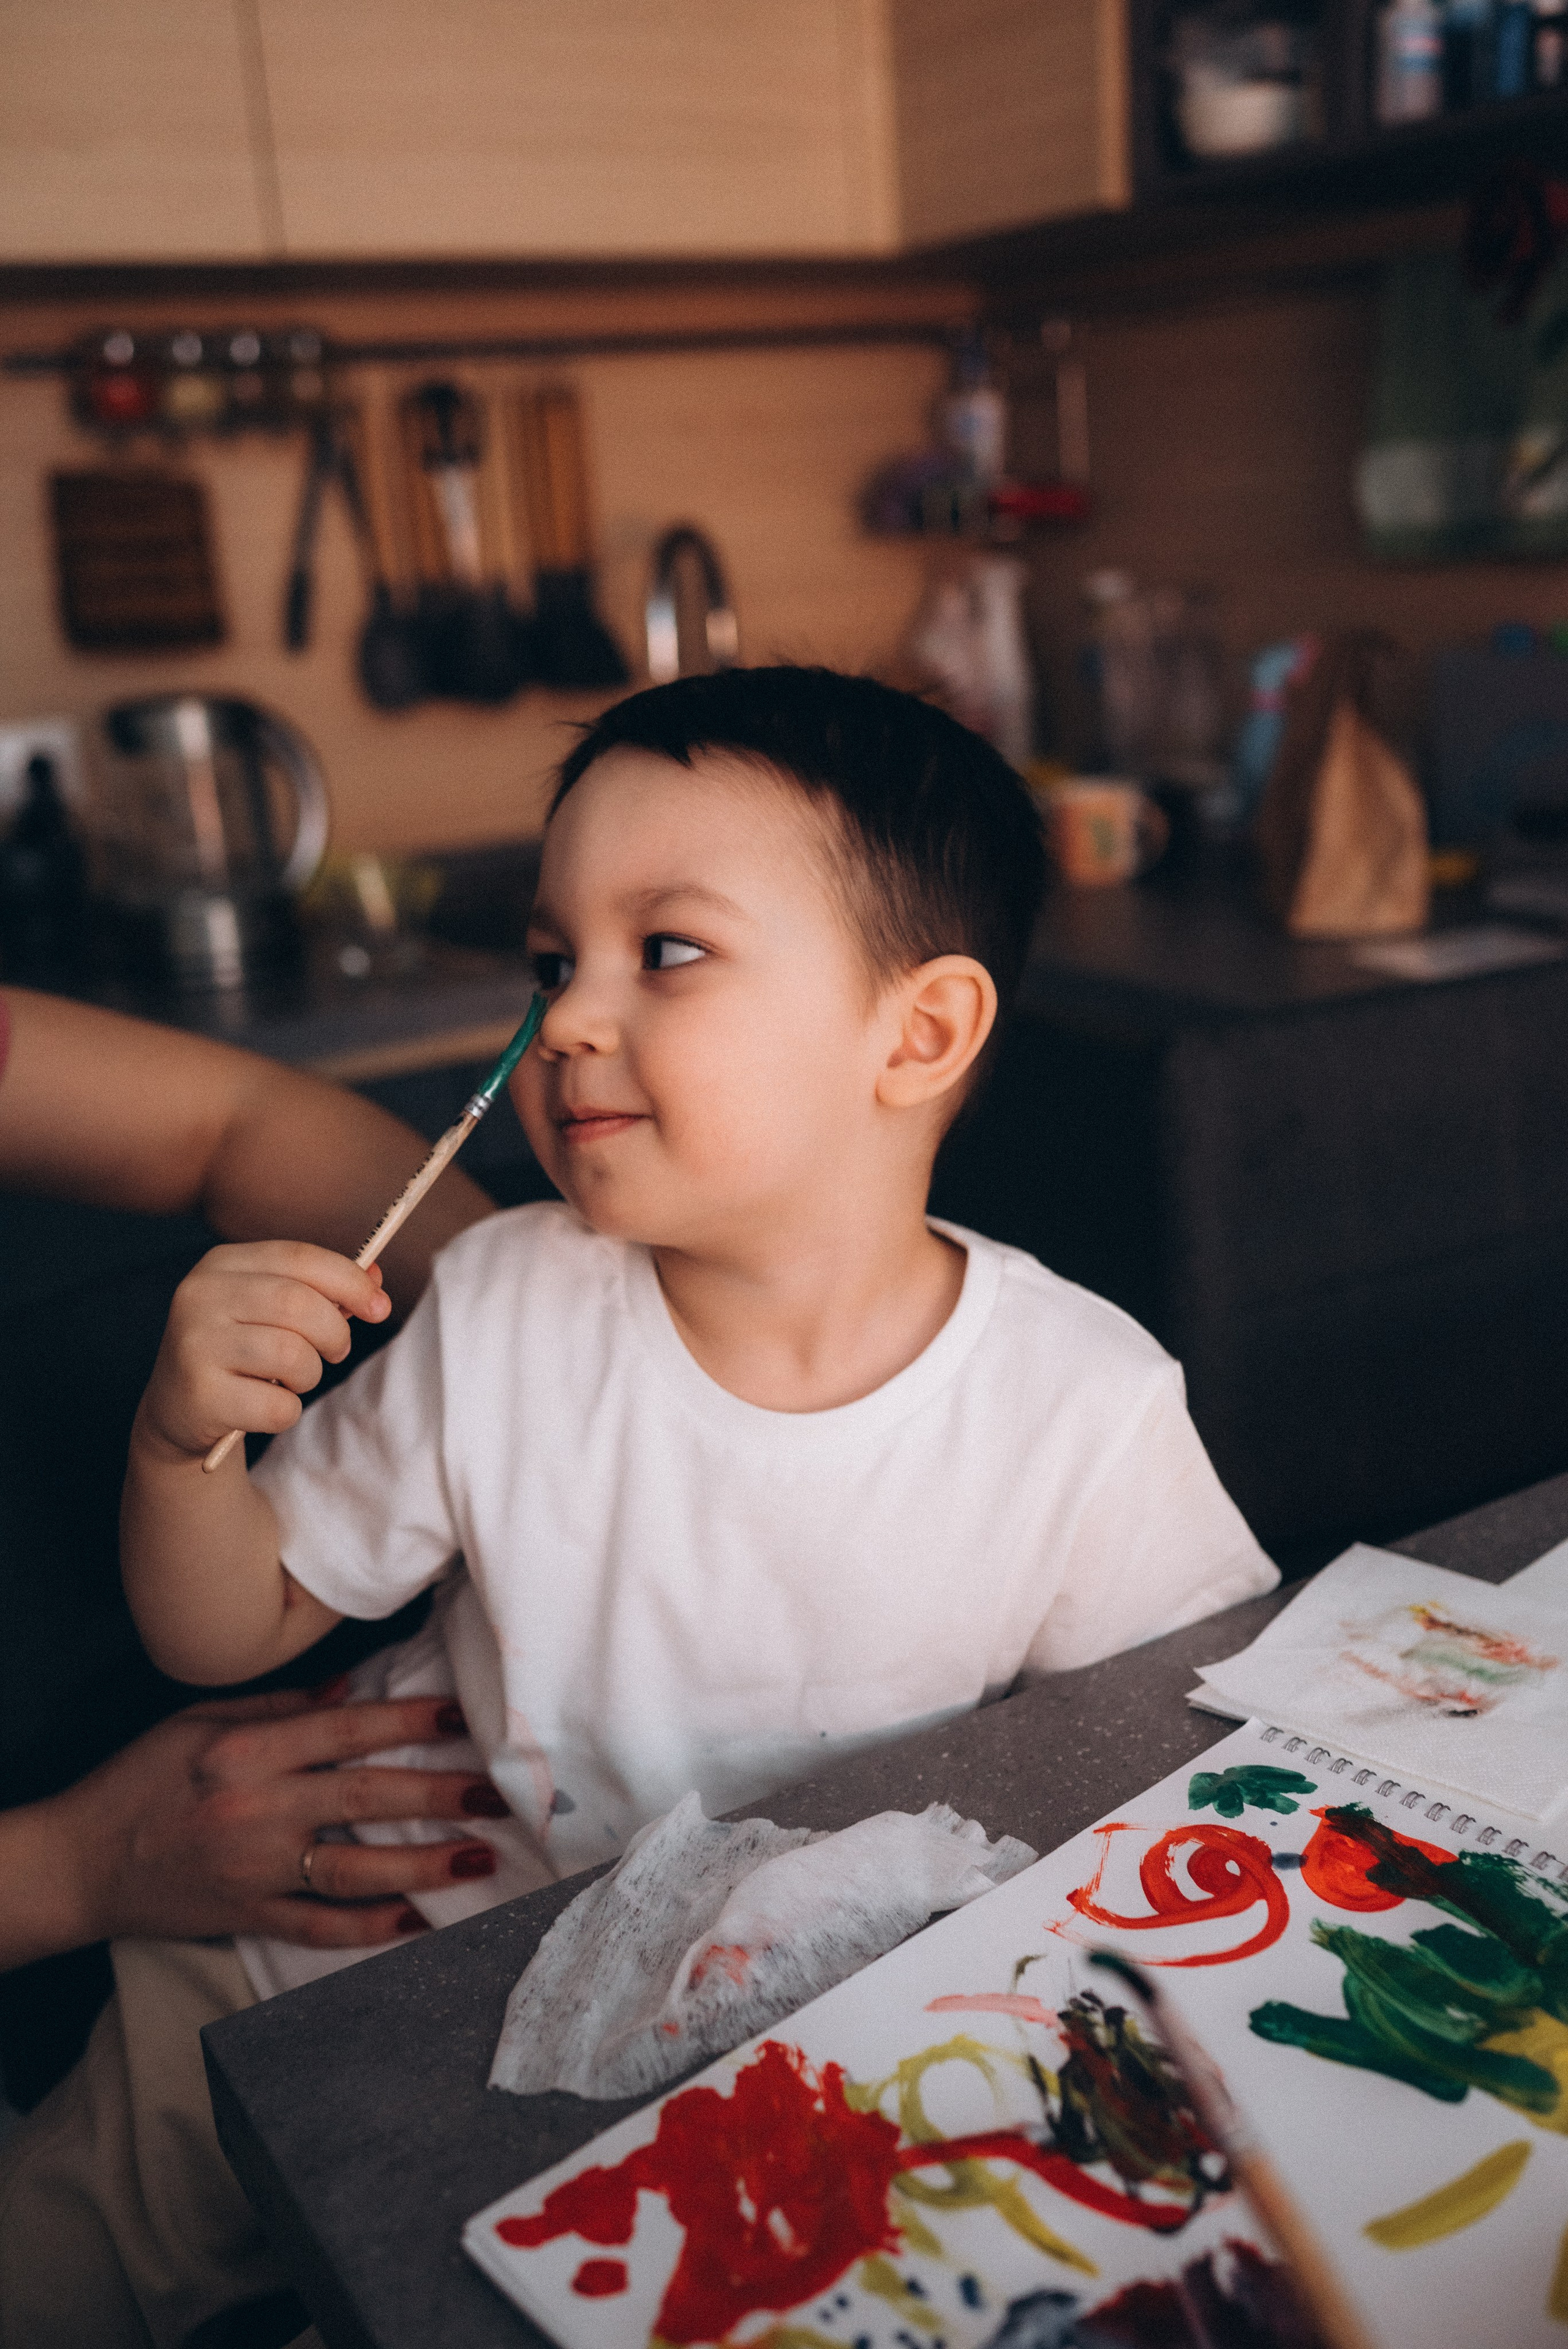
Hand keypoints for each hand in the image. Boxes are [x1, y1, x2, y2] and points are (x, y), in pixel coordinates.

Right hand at [26, 1691, 505, 1960]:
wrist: (78, 1864)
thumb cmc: (138, 1780)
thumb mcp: (196, 1722)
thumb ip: (277, 1709)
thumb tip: (350, 1688)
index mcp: (245, 1752)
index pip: (344, 1730)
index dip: (407, 1718)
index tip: (462, 1712)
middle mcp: (256, 1809)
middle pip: (363, 1796)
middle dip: (437, 1792)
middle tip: (496, 1791)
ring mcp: (253, 1870)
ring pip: (354, 1869)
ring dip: (422, 1864)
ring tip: (478, 1856)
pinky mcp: (246, 1918)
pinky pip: (320, 1926)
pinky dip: (370, 1927)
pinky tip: (418, 1922)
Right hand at [136, 1239, 391, 1461]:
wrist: (178, 1410)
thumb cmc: (240, 1352)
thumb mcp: (272, 1311)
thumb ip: (322, 1291)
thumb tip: (376, 1277)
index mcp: (221, 1264)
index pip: (299, 1257)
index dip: (350, 1280)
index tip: (380, 1307)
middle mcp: (200, 1296)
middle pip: (298, 1304)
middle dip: (334, 1333)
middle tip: (336, 1351)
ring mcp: (194, 1345)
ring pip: (292, 1356)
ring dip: (309, 1375)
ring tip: (291, 1380)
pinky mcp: (199, 1396)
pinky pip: (277, 1406)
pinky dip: (286, 1411)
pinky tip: (263, 1406)